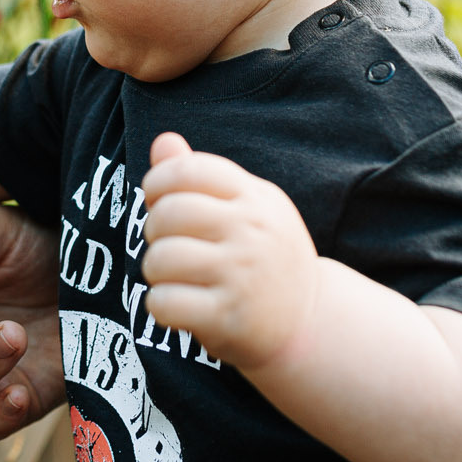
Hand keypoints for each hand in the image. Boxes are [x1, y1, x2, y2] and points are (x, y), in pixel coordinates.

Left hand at [140, 131, 320, 370]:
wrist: (309, 321)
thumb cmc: (265, 257)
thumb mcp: (248, 209)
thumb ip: (201, 176)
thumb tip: (163, 140)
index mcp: (256, 198)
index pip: (189, 170)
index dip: (158, 182)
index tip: (157, 201)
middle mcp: (252, 232)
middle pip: (169, 213)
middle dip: (152, 229)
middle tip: (166, 244)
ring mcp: (242, 275)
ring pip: (161, 259)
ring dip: (154, 270)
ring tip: (172, 277)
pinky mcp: (228, 317)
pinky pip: (164, 302)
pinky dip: (159, 306)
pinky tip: (176, 305)